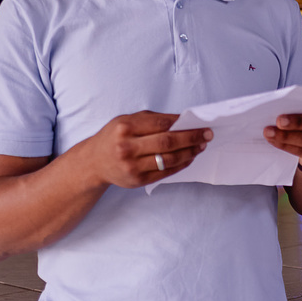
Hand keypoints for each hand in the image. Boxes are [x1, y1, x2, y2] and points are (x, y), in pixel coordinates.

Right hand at [83, 111, 211, 188]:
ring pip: (169, 159)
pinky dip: (181, 164)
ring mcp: (132, 166)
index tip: (199, 122)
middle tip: (207, 135)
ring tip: (201, 146)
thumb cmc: (114, 137)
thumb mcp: (127, 120)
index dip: (183, 124)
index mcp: (125, 127)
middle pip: (167, 142)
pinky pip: (165, 172)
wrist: (94, 162)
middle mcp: (127, 147)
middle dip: (191, 138)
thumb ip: (153, 120)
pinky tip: (189, 157)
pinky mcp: (138, 180)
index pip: (161, 124)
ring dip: (190, 152)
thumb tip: (183, 121)